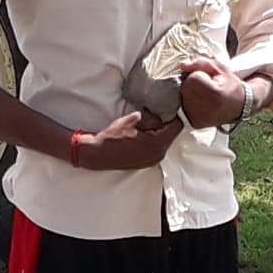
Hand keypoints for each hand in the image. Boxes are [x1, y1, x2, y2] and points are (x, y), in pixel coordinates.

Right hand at [67, 110, 183, 171]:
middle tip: (153, 115)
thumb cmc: (110, 137)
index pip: (176, 126)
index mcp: (156, 144)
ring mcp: (153, 160)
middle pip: (171, 135)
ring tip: (144, 125)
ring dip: (158, 132)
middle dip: (164, 124)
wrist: (96, 154)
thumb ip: (143, 116)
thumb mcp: (127, 121)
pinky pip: (157, 148)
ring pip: (164, 141)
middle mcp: (158, 154)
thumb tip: (151, 113)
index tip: (163, 109)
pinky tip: (140, 135)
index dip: (171, 116)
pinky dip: (152, 140)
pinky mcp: (147, 163)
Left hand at [176, 59, 253, 130]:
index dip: (200, 75)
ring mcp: (198, 118)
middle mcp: (204, 107)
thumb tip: (181, 65)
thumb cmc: (228, 84)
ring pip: (182, 97)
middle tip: (207, 88)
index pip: (192, 77)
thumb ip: (200, 63)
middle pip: (184, 87)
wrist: (238, 106)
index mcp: (212, 93)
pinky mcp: (195, 123)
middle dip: (192, 84)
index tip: (211, 80)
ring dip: (189, 94)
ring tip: (205, 96)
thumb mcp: (219, 68)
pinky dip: (188, 103)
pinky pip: (183, 107)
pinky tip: (201, 104)